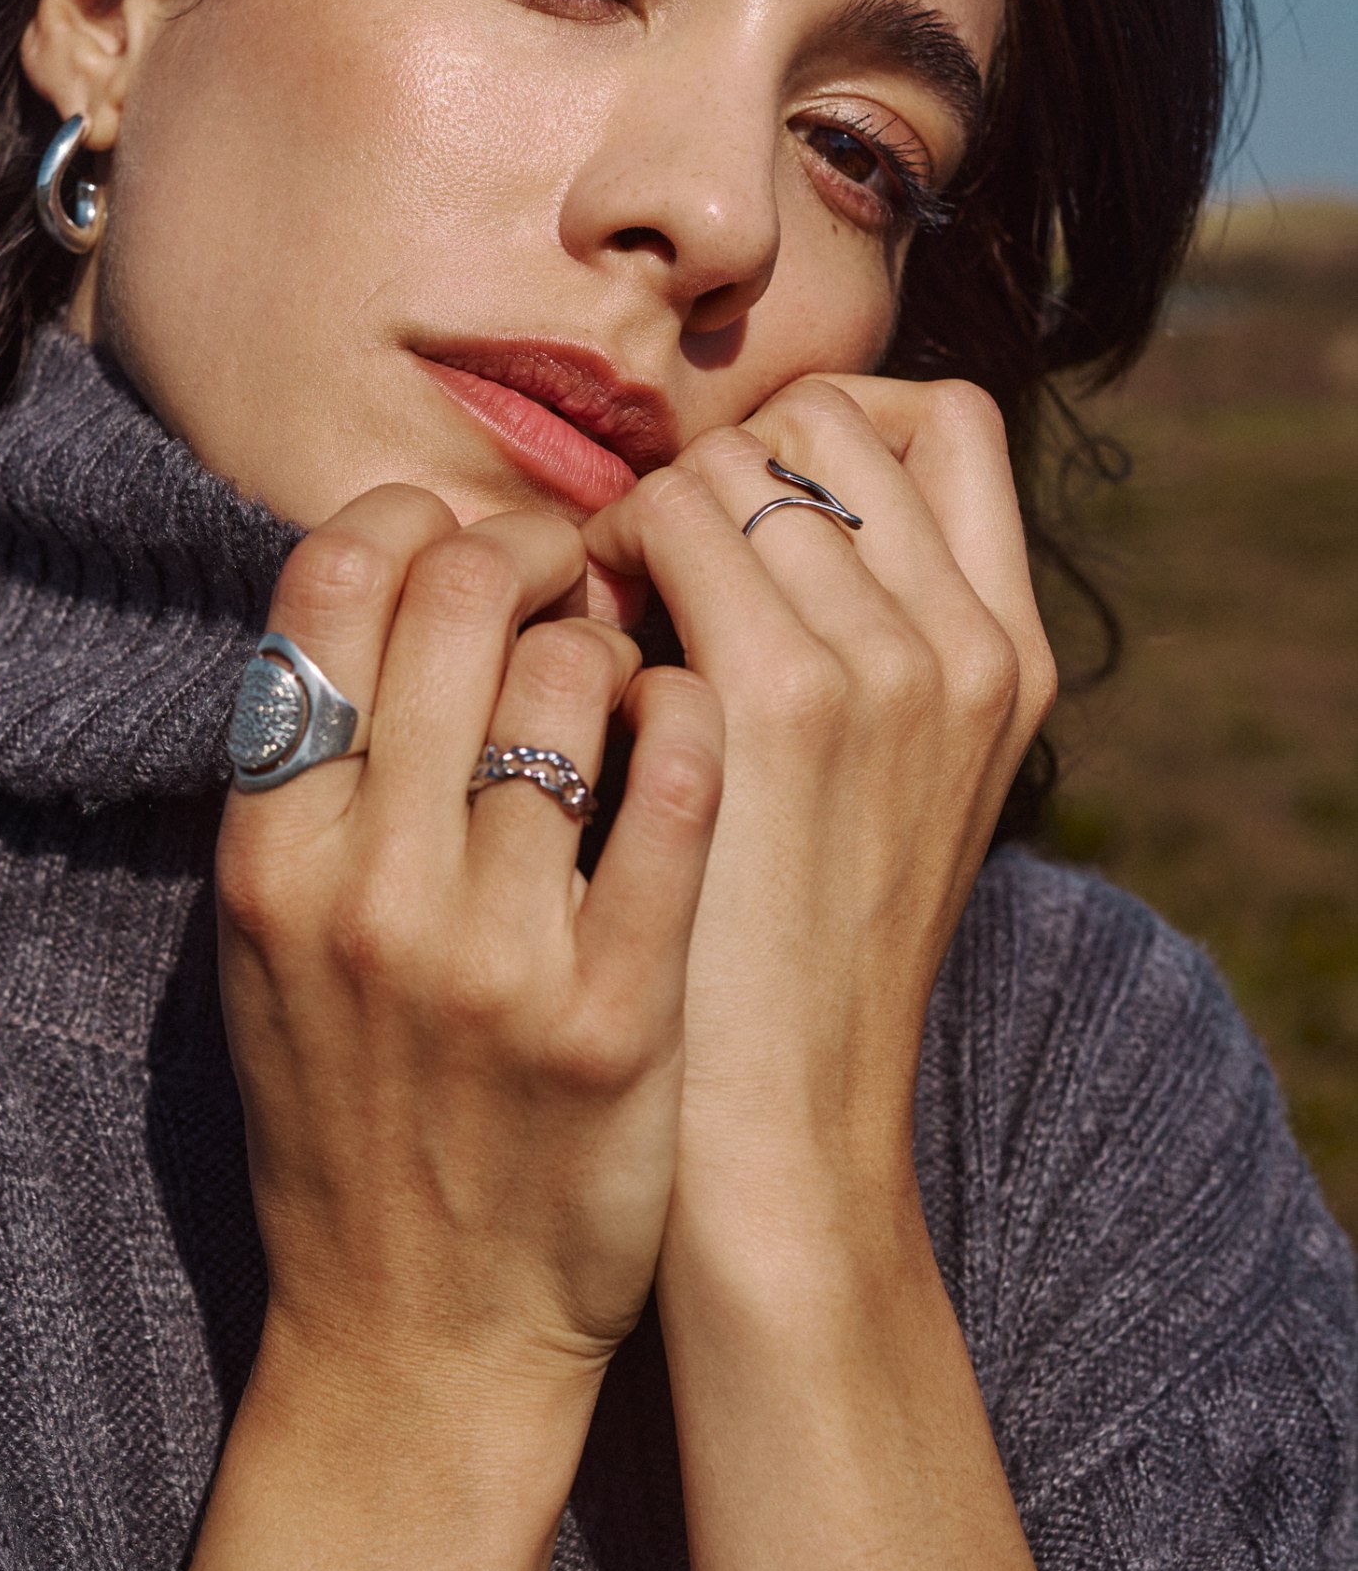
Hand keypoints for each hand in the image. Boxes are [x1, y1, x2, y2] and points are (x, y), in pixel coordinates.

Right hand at [216, 485, 723, 1424]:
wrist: (418, 1338)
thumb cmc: (346, 1117)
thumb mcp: (269, 946)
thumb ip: (311, 777)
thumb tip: (387, 585)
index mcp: (265, 852)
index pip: (332, 582)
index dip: (418, 521)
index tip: (471, 543)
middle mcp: (364, 888)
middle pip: (461, 595)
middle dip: (535, 552)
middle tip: (576, 578)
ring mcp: (491, 954)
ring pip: (576, 675)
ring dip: (617, 647)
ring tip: (625, 687)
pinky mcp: (615, 1015)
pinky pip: (677, 789)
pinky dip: (693, 726)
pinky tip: (693, 734)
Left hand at [582, 377, 1055, 1254]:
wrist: (782, 1150)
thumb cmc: (797, 973)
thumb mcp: (889, 799)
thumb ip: (861, 651)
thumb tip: (751, 510)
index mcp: (1006, 657)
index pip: (938, 420)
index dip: (822, 429)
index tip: (737, 510)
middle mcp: (957, 645)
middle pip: (816, 421)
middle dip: (711, 467)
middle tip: (643, 562)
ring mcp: (873, 672)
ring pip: (721, 470)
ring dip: (638, 517)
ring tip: (592, 609)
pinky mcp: (770, 709)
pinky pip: (654, 535)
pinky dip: (592, 571)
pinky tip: (564, 659)